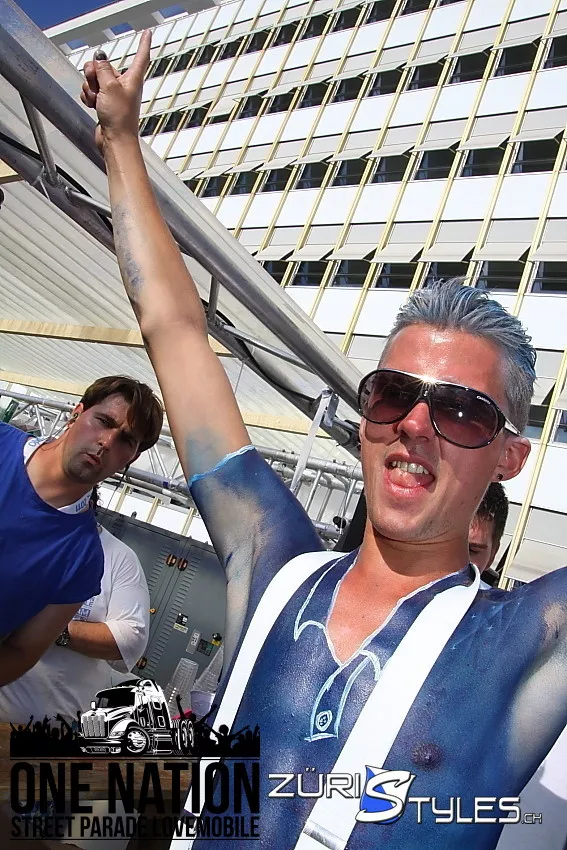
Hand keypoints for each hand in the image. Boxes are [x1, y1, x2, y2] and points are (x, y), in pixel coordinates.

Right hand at [81, 30, 150, 151]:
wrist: (114, 140)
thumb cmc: (119, 118)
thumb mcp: (110, 87)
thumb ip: (102, 69)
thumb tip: (99, 59)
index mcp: (132, 79)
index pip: (140, 56)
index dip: (143, 43)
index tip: (147, 33)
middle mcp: (123, 85)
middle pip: (104, 66)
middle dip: (94, 73)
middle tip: (97, 84)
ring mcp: (112, 94)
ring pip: (94, 79)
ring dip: (90, 88)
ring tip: (98, 100)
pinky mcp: (103, 102)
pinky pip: (90, 92)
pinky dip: (88, 97)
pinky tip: (93, 106)